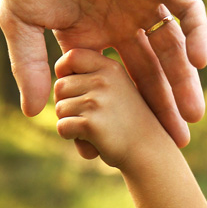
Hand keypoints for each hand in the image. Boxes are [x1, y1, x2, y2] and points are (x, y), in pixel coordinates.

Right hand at [0, 0, 206, 146]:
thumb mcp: (21, 25)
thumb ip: (30, 67)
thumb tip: (32, 113)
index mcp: (90, 39)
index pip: (113, 85)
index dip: (120, 114)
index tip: (121, 143)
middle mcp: (120, 25)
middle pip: (148, 74)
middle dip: (160, 107)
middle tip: (174, 142)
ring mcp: (142, 4)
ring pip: (171, 50)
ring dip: (183, 82)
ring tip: (191, 118)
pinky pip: (186, 10)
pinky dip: (196, 34)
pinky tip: (200, 62)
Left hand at [54, 49, 161, 168]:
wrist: (148, 151)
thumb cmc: (126, 121)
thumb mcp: (116, 89)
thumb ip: (92, 77)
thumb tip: (59, 78)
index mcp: (110, 67)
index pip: (72, 56)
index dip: (63, 72)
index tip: (71, 88)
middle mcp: (104, 80)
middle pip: (59, 86)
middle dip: (65, 104)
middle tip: (86, 117)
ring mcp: (97, 101)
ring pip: (59, 108)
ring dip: (69, 122)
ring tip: (92, 129)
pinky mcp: (91, 124)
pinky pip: (62, 127)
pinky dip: (70, 136)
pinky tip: (89, 139)